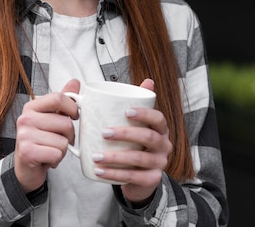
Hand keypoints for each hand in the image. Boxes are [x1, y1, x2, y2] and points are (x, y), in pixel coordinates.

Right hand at [14, 79, 79, 192]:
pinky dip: (57, 160)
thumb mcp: (51, 119)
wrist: (26, 168)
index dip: (72, 108)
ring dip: (62, 150)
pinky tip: (47, 159)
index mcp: (31, 107)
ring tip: (51, 150)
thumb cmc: (41, 142)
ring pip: (63, 141)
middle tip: (59, 141)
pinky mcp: (27, 152)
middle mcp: (25, 118)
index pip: (58, 98)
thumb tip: (75, 82)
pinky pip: (57, 153)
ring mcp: (24, 135)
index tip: (73, 117)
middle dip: (69, 136)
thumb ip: (63, 101)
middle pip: (65, 122)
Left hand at [92, 78, 172, 205]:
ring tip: (96, 155)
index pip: (158, 118)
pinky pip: (134, 177)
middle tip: (103, 132)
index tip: (126, 111)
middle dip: (125, 134)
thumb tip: (149, 80)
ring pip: (139, 159)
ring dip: (115, 157)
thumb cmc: (134, 142)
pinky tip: (98, 171)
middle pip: (149, 137)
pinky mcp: (151, 180)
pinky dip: (114, 175)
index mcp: (160, 129)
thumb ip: (138, 102)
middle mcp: (164, 146)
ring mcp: (159, 164)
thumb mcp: (136, 123)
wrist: (139, 175)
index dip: (145, 114)